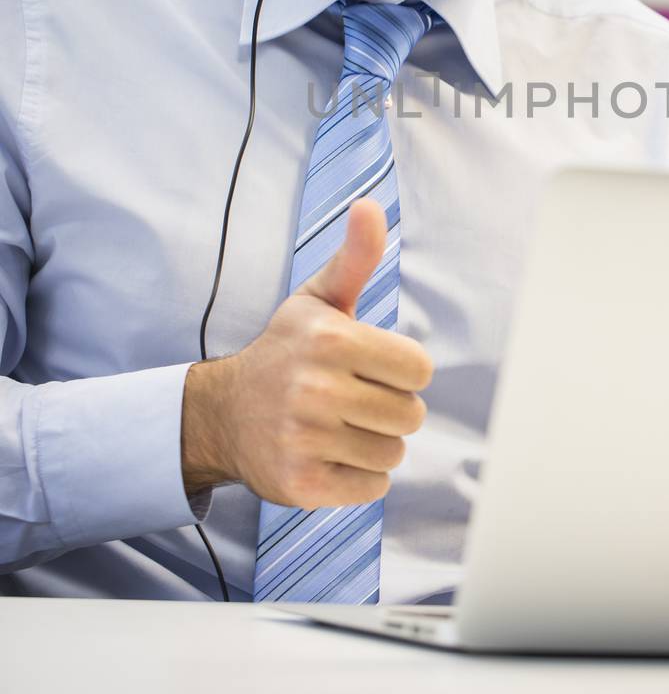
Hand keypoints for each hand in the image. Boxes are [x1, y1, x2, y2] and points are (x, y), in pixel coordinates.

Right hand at [181, 199, 432, 508]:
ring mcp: (305, 440)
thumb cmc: (288, 353)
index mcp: (330, 341)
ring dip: (374, 444)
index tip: (370, 368)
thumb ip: (354, 257)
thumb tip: (368, 206)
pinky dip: (358, 476)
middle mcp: (315, 390)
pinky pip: (372, 487)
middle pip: (411, 415)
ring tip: (338, 427)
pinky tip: (327, 455)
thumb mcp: (319, 301)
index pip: (419, 369)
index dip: (401, 371)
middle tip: (352, 400)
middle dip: (389, 409)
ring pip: (393, 453)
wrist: (224, 414)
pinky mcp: (302, 485)